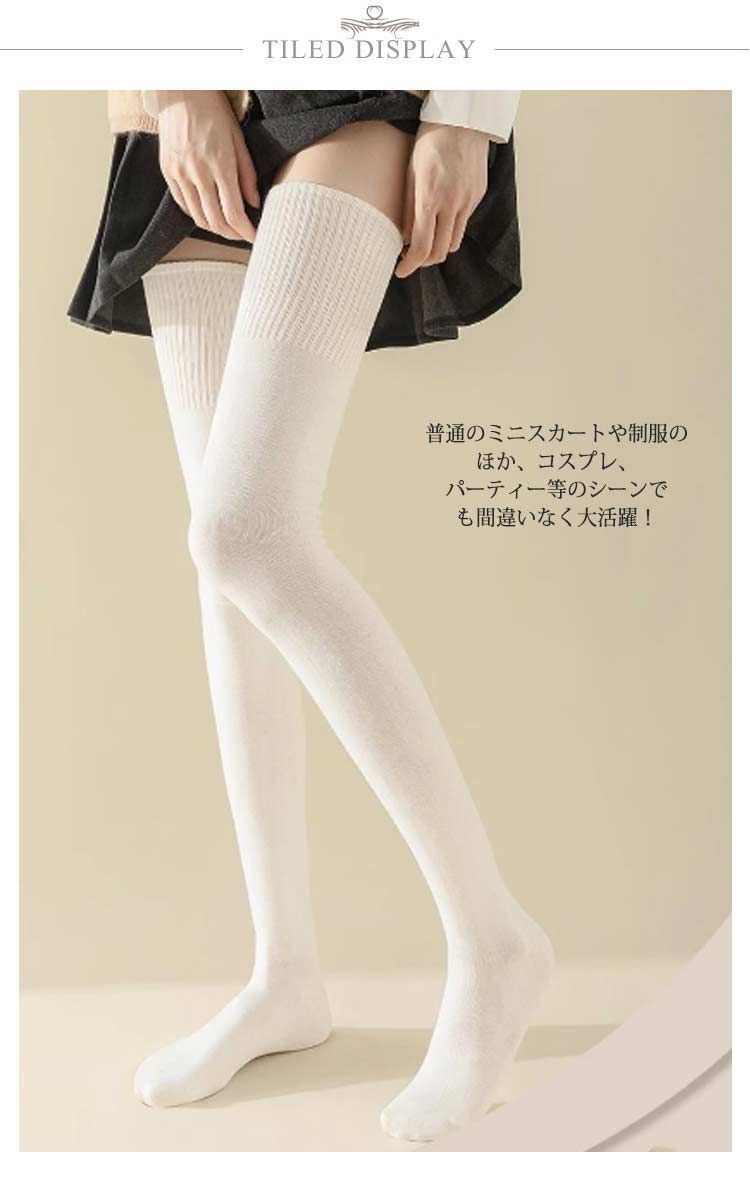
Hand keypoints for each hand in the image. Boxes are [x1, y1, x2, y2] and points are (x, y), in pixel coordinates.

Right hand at [155, 90, 258, 242]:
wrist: (180, 93)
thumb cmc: (214, 113)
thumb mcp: (238, 140)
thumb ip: (247, 174)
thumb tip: (254, 203)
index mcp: (220, 164)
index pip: (234, 213)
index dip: (246, 231)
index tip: (255, 236)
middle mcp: (198, 173)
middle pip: (216, 221)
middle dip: (232, 234)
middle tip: (242, 234)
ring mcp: (180, 174)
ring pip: (198, 217)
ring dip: (215, 227)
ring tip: (227, 226)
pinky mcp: (167, 172)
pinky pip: (183, 204)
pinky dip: (197, 214)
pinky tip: (208, 211)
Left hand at [395, 122, 489, 277]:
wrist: (462, 118)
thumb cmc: (430, 140)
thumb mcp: (410, 173)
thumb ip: (406, 209)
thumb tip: (403, 238)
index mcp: (430, 198)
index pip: (421, 247)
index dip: (410, 265)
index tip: (401, 270)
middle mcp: (452, 204)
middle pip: (440, 252)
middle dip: (424, 261)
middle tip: (412, 258)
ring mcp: (468, 201)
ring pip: (454, 242)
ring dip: (440, 248)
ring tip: (427, 240)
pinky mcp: (478, 195)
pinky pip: (464, 223)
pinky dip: (451, 228)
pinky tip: (441, 218)